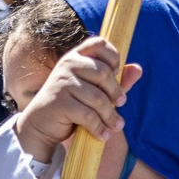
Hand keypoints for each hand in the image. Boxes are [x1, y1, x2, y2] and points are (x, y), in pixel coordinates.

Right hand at [13, 36, 142, 165]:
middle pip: (104, 73)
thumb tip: (138, 69)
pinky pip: (88, 115)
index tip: (115, 73)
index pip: (99, 44)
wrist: (40, 124)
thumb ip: (115, 80)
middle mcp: (67, 65)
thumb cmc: (70, 103)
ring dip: (110, 116)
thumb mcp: (92, 89)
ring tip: (116, 126)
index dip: (113, 57)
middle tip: (121, 103)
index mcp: (75, 56)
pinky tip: (104, 135)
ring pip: (98, 98)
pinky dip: (99, 128)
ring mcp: (62, 83)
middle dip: (116, 92)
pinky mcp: (60, 103)